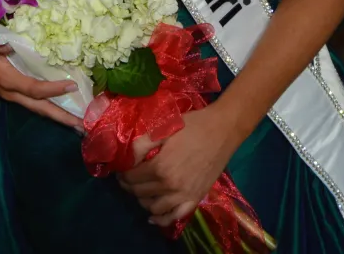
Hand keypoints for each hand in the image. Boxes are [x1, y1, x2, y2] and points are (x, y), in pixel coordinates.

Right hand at [0, 45, 83, 131]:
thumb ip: (4, 45)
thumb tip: (14, 45)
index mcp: (8, 80)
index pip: (34, 89)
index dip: (53, 89)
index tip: (72, 86)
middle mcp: (11, 93)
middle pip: (40, 108)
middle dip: (61, 117)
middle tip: (82, 125)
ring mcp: (12, 96)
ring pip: (38, 108)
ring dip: (57, 116)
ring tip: (76, 123)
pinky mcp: (13, 95)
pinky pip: (34, 103)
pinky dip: (49, 107)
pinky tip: (61, 109)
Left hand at [117, 106, 237, 226]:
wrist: (222, 130)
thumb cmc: (193, 125)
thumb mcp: (164, 128)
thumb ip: (142, 143)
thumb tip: (126, 156)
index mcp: (160, 167)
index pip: (131, 177)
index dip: (123, 173)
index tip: (121, 169)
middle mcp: (170, 186)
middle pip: (140, 192)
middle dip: (129, 186)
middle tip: (127, 177)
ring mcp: (184, 195)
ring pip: (153, 207)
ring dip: (142, 200)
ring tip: (140, 189)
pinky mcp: (195, 198)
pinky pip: (175, 216)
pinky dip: (162, 219)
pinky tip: (153, 215)